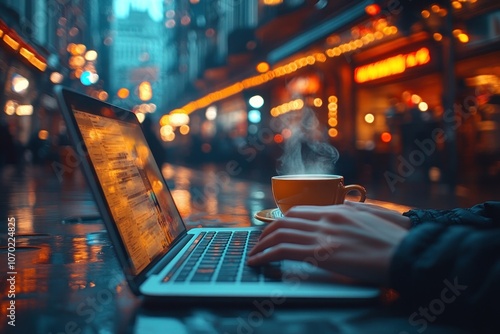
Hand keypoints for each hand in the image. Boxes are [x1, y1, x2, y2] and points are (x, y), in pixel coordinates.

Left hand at [247, 204, 409, 284]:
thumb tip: (344, 210)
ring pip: (280, 234)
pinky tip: (258, 262)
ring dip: (262, 244)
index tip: (275, 228)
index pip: (300, 211)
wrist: (408, 253)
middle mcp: (327, 219)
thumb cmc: (397, 239)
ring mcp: (324, 235)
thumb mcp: (376, 216)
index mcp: (339, 210)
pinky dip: (266, 255)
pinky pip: (284, 251)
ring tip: (253, 253)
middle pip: (286, 221)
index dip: (283, 220)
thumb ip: (356, 212)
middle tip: (259, 242)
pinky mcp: (322, 254)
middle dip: (268, 232)